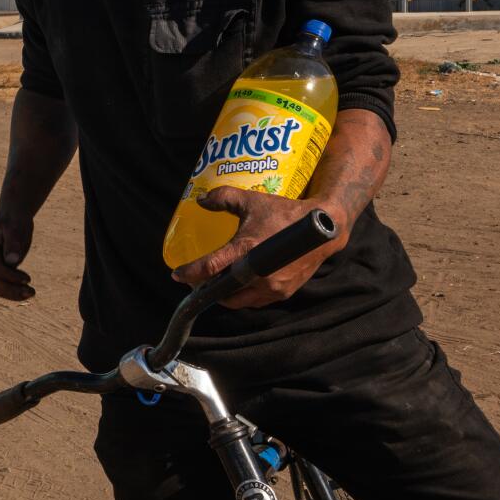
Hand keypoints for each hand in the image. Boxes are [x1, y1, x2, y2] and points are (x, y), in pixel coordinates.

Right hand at [0, 210, 35, 300]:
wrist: (12, 215)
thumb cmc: (15, 220)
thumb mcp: (16, 228)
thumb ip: (13, 244)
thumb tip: (12, 261)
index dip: (12, 277)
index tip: (28, 279)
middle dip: (12, 290)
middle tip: (32, 293)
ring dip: (12, 293)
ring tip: (31, 293)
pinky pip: (0, 283)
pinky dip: (12, 289)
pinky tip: (25, 290)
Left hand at [169, 188, 347, 309]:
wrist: (323, 230)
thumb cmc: (284, 213)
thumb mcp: (251, 201)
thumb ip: (223, 198)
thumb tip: (200, 200)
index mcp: (246, 250)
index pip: (210, 267)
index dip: (190, 273)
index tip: (177, 275)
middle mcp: (258, 274)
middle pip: (222, 293)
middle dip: (208, 289)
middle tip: (199, 280)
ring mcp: (271, 287)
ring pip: (239, 301)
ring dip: (226, 294)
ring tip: (218, 282)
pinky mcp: (283, 293)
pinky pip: (256, 301)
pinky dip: (245, 295)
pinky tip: (240, 284)